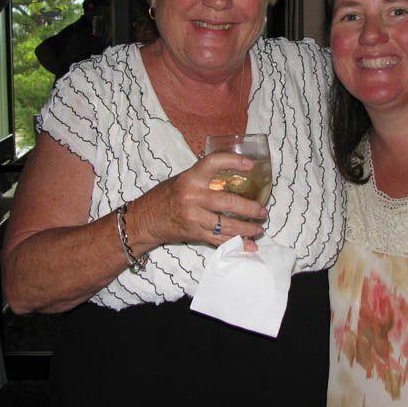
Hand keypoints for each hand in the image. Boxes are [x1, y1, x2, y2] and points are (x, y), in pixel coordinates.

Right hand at [137, 152, 266, 248]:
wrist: (144, 220)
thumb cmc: (165, 195)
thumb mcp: (182, 179)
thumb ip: (204, 177)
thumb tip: (233, 172)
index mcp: (190, 179)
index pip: (213, 163)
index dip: (233, 161)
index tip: (250, 165)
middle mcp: (192, 198)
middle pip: (228, 202)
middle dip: (250, 208)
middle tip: (263, 211)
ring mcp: (194, 218)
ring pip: (227, 225)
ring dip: (248, 229)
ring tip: (259, 228)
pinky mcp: (195, 234)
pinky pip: (220, 240)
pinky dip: (237, 244)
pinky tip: (249, 245)